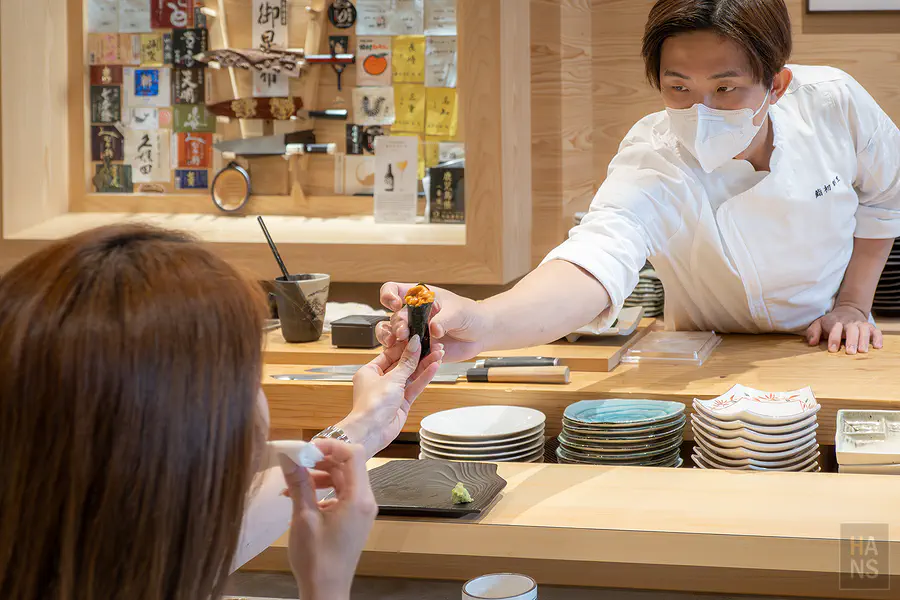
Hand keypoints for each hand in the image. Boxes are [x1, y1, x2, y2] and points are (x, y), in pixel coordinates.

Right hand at [279, 439, 376, 599]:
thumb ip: (298, 483)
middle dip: (321, 460)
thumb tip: (288, 455)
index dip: (330, 445)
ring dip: (319, 475)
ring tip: (293, 483)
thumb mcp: (303, 517)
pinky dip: (322, 490)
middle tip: (296, 462)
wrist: (326, 592)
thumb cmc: (317, 559)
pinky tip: (300, 499)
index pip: (353, 455)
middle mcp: (365, 501)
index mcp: (359, 498)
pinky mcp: (353, 519)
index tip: (306, 448)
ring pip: (342, 479)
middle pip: (347, 465)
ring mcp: (360, 511)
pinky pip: (340, 494)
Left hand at [339, 334, 442, 456]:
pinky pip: (414, 386)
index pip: (390, 354)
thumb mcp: (392, 378)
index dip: (406, 346)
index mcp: (369, 371)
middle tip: (433, 346)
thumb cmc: (371, 405)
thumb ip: (407, 362)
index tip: (418, 338)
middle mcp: (380, 381)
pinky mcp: (402, 402)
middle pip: (402, 364)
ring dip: (424, 365)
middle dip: (418, 355)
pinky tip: (434, 367)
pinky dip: (424, 377)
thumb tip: (414, 344)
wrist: (371, 431)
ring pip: (410, 375)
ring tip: (439, 354)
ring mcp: (392, 392)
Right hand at [376, 282, 489, 362]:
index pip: (394, 290)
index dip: (389, 295)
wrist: (480, 334)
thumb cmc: (470, 315)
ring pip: (390, 334)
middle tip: (403, 333)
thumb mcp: (459, 312)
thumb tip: (434, 328)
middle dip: (396, 325)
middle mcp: (413, 314)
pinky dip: (407, 355)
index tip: (397, 304)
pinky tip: (419, 356)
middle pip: (393, 316)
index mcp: (420, 297)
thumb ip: (445, 319)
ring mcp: (414, 331)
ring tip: (401, 344)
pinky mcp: (418, 349)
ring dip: (391, 339)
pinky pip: (404, 353)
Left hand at [806, 305, 882, 354]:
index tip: (832, 350)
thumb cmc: (831, 322)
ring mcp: (861, 325)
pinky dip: (878, 338)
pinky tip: (878, 347)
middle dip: (851, 340)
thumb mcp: (819, 324)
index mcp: (836, 322)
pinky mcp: (870, 327)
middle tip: (850, 352)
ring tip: (863, 351)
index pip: (835, 329)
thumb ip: (813, 332)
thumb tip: (812, 343)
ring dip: (864, 340)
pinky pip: (877, 331)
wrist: (848, 310)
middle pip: (852, 330)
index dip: (834, 339)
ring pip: (865, 330)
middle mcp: (850, 323)